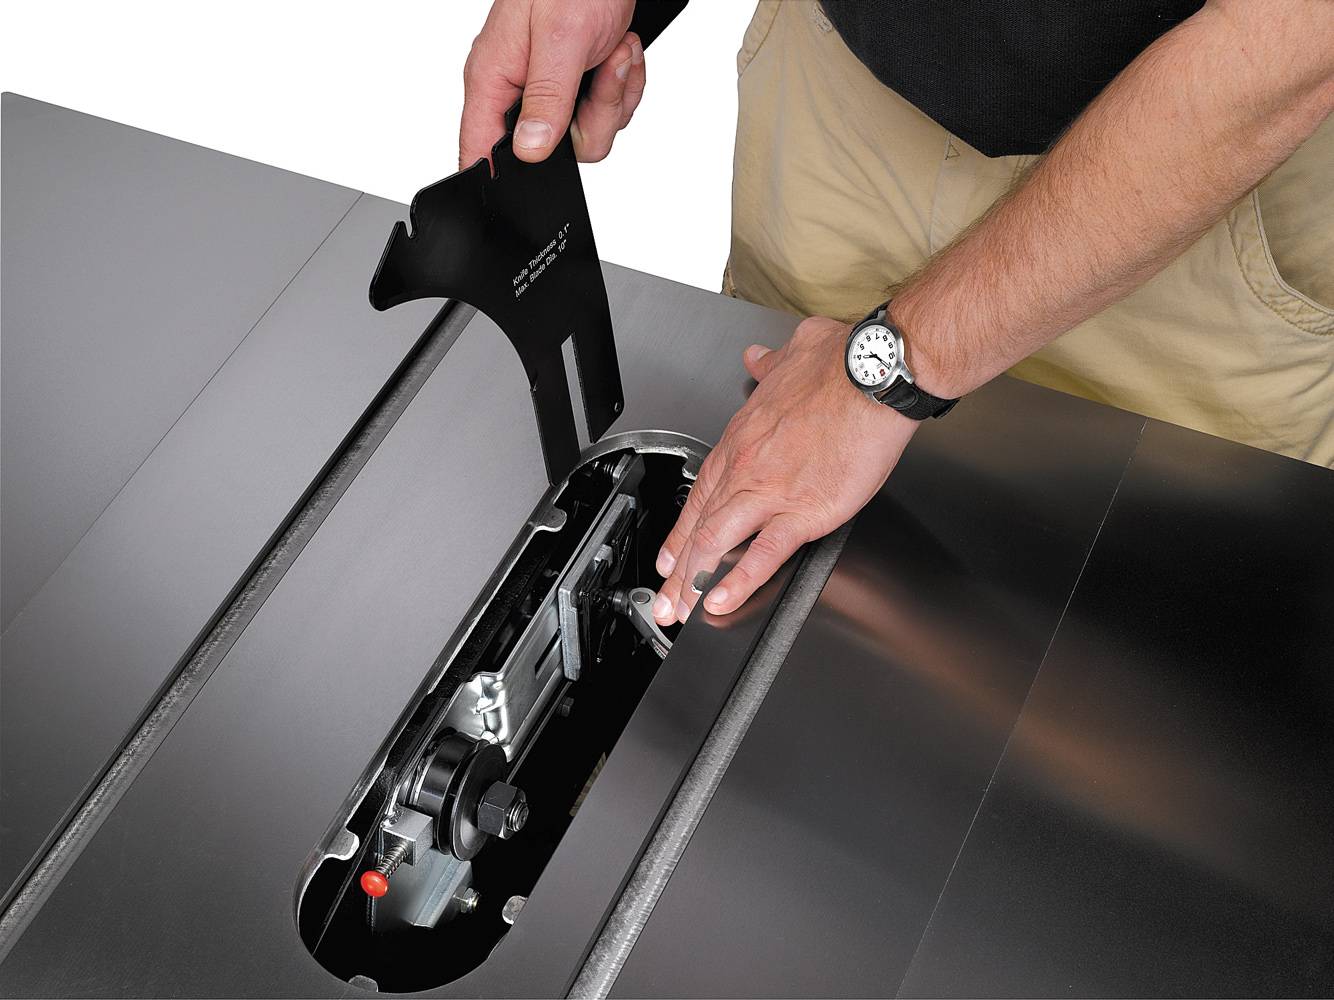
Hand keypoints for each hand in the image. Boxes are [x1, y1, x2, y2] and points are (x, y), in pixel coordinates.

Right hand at [460, 0, 643, 167]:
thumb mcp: (561, 40)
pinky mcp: (579, 83)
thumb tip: (530, 151)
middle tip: (600, 75)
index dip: (504, 174)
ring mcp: (552, 88)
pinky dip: (625, 84)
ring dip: (614, 95)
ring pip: (588, 134)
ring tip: (613, 52)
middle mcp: (520, 88)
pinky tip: (619, 52)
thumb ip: (546, 100)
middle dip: (593, 118)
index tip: (540, 168)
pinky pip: (607, 111)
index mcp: (494, 78)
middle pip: (555, 152)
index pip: (480, 148)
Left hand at [652, 317, 918, 624]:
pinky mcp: (805, 511)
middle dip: (678, 569)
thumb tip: (757, 359)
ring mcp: (772, 492)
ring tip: (681, 611)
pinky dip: (740, 580)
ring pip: (717, 543)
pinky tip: (721, 600)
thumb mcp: (794, 352)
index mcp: (744, 437)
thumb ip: (770, 363)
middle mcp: (748, 466)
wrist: (874, 375)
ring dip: (694, 581)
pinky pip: (764, 553)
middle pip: (701, 525)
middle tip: (664, 600)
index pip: (702, 491)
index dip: (683, 527)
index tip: (670, 553)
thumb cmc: (842, 364)